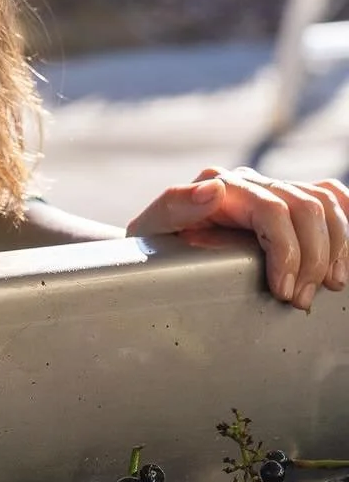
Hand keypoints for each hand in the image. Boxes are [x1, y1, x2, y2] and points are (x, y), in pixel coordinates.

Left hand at [125, 166, 348, 310]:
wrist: (156, 247)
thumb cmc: (154, 244)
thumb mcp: (152, 229)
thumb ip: (175, 205)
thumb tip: (213, 189)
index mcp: (223, 185)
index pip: (274, 210)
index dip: (289, 251)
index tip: (284, 291)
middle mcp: (251, 182)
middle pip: (307, 208)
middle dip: (314, 258)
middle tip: (302, 299)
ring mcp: (273, 189)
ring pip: (326, 202)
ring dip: (335, 247)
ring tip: (325, 285)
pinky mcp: (290, 202)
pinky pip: (332, 197)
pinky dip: (345, 222)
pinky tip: (343, 254)